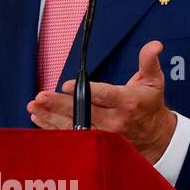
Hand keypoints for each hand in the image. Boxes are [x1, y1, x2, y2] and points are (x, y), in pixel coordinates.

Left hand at [26, 40, 176, 163]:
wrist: (156, 137)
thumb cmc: (149, 104)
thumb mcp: (153, 81)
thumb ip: (149, 62)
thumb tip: (154, 45)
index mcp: (127, 102)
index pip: (104, 96)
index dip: (86, 91)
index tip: (66, 85)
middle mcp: (114, 121)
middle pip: (83, 113)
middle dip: (60, 105)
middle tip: (41, 97)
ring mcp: (104, 136)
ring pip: (74, 127)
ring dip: (51, 117)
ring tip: (33, 106)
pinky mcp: (95, 144)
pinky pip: (71, 138)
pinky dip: (52, 129)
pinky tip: (38, 118)